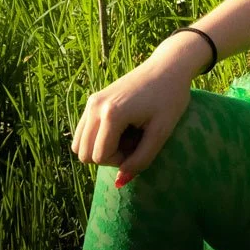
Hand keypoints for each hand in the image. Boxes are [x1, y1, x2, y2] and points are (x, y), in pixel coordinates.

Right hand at [70, 56, 193, 186]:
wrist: (169, 67)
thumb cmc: (170, 98)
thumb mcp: (162, 131)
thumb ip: (142, 159)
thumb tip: (119, 182)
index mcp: (111, 114)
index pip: (99, 157)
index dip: (120, 160)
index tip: (141, 145)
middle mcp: (95, 107)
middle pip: (83, 154)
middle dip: (107, 156)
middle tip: (134, 141)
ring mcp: (91, 102)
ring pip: (78, 144)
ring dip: (100, 148)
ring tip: (127, 135)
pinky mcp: (93, 99)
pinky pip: (83, 131)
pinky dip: (97, 137)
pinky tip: (121, 128)